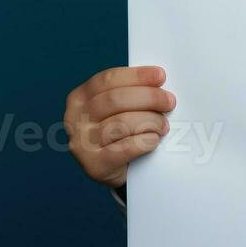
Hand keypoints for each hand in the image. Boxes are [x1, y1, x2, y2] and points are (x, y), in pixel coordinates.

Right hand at [64, 66, 175, 187]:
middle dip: (148, 97)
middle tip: (169, 102)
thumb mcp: (120, 108)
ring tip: (163, 125)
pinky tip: (153, 140)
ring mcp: (82, 143)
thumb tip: (159, 81)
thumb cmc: (121, 133)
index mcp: (81, 97)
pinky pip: (125, 148)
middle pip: (115, 100)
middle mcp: (75, 118)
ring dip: (150, 122)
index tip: (160, 76)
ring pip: (121, 124)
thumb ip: (132, 92)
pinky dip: (144, 142)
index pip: (108, 79)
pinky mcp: (95, 165)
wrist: (119, 170)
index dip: (136, 76)